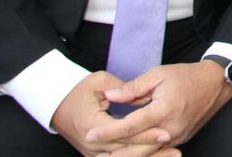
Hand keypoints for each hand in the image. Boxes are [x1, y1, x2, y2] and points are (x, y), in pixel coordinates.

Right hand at [51, 71, 171, 155]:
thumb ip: (123, 88)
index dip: (146, 134)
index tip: (165, 132)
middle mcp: (90, 145)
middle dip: (151, 151)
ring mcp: (92, 153)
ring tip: (173, 156)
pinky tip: (157, 156)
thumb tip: (141, 97)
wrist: (56, 105)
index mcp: (91, 124)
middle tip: (175, 149)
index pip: (124, 132)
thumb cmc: (78, 90)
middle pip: (126, 152)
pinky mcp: (95, 156)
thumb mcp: (98, 82)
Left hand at [86, 61, 231, 147]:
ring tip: (106, 152)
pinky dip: (141, 151)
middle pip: (136, 147)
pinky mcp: (180, 139)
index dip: (108, 132)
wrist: (216, 83)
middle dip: (113, 150)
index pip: (129, 126)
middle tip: (93, 148)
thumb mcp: (159, 74)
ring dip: (126, 154)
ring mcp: (177, 137)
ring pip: (147, 152)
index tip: (91, 134)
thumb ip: (133, 87)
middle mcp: (170, 128)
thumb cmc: (187, 76)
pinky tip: (127, 150)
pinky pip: (157, 150)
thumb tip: (110, 96)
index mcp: (163, 110)